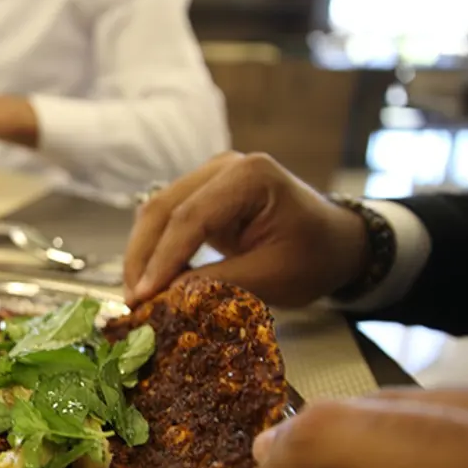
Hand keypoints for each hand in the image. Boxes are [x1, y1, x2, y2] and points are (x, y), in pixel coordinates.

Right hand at [123, 152, 369, 307]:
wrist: (336, 243)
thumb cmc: (315, 257)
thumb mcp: (274, 277)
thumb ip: (219, 284)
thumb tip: (166, 297)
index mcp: (250, 176)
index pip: (191, 216)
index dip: (163, 258)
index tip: (144, 296)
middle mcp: (223, 167)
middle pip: (163, 208)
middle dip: (143, 257)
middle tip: (132, 301)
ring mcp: (209, 177)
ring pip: (155, 213)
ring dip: (142, 255)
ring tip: (136, 295)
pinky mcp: (200, 195)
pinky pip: (165, 220)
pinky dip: (153, 251)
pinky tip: (150, 281)